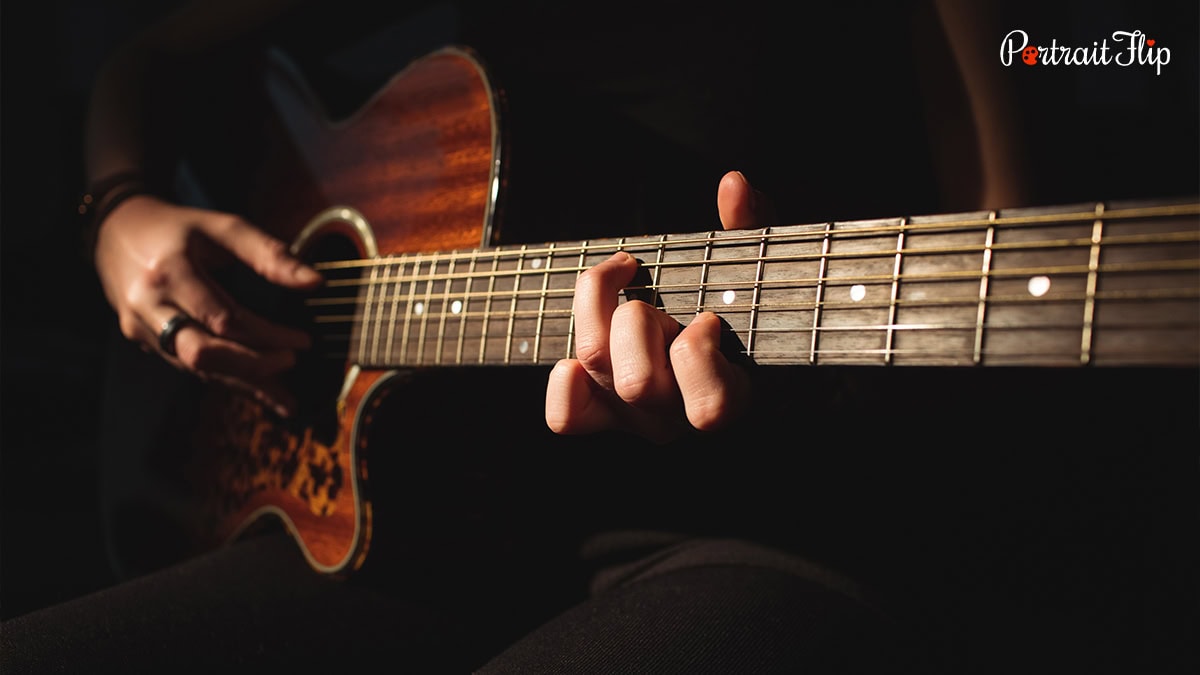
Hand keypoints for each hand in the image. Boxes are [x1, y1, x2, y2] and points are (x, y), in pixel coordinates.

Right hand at [93, 194, 322, 416]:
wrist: (115, 230)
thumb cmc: (178, 228)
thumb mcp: (223, 228)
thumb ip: (270, 254)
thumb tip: (317, 283)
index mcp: (170, 273)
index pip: (224, 319)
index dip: (267, 335)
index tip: (303, 340)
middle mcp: (149, 306)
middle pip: (203, 353)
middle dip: (252, 366)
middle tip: (291, 364)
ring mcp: (140, 328)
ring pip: (195, 368)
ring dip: (243, 384)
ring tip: (285, 398)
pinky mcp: (143, 341)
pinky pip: (188, 367)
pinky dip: (225, 379)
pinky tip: (256, 389)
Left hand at [545, 171, 775, 442]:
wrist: (712, 344)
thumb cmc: (739, 302)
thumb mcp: (752, 262)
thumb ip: (751, 225)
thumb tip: (734, 185)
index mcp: (730, 395)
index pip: (710, 407)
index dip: (698, 354)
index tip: (706, 317)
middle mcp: (678, 417)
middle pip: (637, 381)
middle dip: (641, 322)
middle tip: (658, 304)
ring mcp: (635, 419)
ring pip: (596, 367)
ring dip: (602, 314)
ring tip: (625, 296)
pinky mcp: (599, 415)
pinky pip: (566, 416)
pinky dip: (564, 381)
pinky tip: (580, 351)